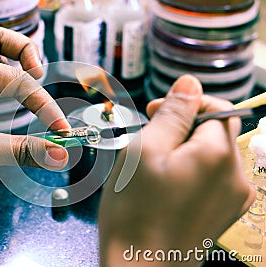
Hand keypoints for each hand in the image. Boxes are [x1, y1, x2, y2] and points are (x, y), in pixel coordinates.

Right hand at [98, 75, 254, 266]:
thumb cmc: (134, 211)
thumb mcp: (145, 150)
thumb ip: (172, 113)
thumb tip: (190, 83)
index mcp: (218, 155)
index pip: (217, 107)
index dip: (184, 103)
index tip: (154, 112)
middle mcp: (236, 176)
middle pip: (215, 131)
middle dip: (182, 127)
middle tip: (148, 141)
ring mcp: (232, 198)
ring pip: (211, 154)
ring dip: (183, 150)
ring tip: (152, 167)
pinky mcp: (222, 213)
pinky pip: (210, 178)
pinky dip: (189, 171)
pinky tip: (164, 185)